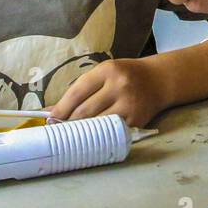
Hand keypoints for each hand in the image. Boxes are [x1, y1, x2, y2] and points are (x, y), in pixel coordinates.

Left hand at [48, 58, 163, 127]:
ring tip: (71, 135)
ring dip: (81, 132)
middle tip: (57, 130)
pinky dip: (98, 136)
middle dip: (67, 123)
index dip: (61, 108)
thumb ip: (79, 90)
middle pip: (84, 111)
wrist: (158, 80)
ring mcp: (130, 105)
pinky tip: (91, 137)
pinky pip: (111, 132)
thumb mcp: (104, 74)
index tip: (49, 119)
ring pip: (96, 125)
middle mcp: (120, 86)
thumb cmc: (125, 76)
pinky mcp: (136, 121)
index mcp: (108, 70)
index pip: (77, 92)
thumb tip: (50, 111)